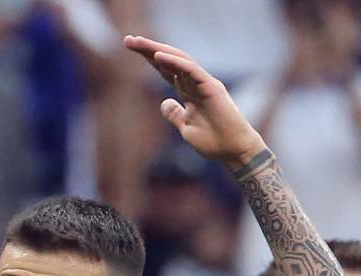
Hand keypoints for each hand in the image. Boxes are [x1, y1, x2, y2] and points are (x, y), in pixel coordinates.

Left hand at [124, 35, 265, 169]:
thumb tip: (164, 102)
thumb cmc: (213, 141)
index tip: (131, 49)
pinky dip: (175, 62)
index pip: (166, 70)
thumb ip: (175, 114)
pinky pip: (191, 70)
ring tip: (137, 41)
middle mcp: (195, 83)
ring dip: (157, 50)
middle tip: (128, 39)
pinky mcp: (211, 87)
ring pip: (178, 60)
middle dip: (148, 49)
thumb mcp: (186, 128)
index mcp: (188, 92)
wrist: (233, 151)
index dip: (149, 59)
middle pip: (168, 61)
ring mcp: (203, 83)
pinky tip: (158, 55)